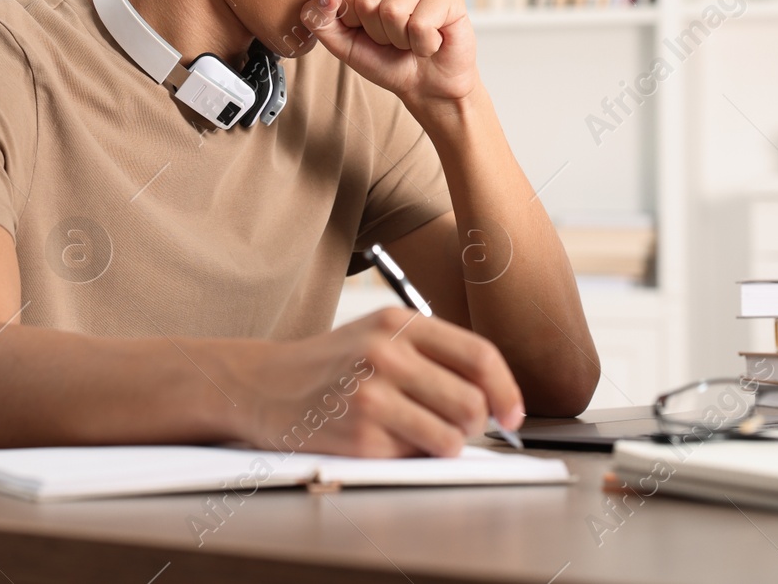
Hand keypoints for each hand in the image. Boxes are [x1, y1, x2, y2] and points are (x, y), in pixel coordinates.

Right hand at [226, 307, 524, 457]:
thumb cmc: (332, 363)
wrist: (264, 384)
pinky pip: (415, 456)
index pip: (480, 355)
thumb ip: (434, 352)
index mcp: (399, 321)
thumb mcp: (380, 333)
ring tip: (421, 434)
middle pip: (471, 401)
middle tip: (457, 426)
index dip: (507, 390)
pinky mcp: (359, 436)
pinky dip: (412, 455)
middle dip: (475, 423)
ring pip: (451, 436)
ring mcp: (371, 395)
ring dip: (447, 444)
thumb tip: (495, 396)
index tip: (513, 415)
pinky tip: (385, 438)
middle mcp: (386, 354)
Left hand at [300, 0, 477, 107]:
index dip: (352, 18)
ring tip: (412, 38)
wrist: (426, 85)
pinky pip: (421, 23)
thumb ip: (320, 18)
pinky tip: (432, 40)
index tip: (367, 28)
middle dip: (377, 32)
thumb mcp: (341, 43)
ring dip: (401, 39)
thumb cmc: (386, 59)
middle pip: (367, 0)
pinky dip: (423, 44)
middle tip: (394, 37)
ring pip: (394, 10)